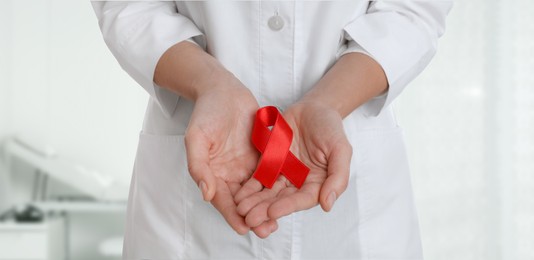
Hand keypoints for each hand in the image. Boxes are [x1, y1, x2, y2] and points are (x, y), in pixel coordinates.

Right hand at [184, 73, 278, 234]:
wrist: (223, 90)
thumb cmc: (206, 113)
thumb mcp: (196, 138)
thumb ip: (199, 166)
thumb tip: (206, 193)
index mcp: (212, 173)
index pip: (222, 200)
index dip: (232, 215)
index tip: (243, 228)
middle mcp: (230, 174)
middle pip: (242, 201)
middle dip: (253, 216)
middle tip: (266, 230)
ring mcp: (246, 165)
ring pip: (258, 192)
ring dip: (267, 206)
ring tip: (278, 221)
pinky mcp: (262, 155)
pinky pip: (270, 174)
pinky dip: (276, 187)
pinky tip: (288, 195)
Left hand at [234, 101, 351, 236]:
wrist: (314, 107)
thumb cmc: (331, 128)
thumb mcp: (341, 149)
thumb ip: (338, 176)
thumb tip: (327, 204)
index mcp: (317, 184)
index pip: (302, 200)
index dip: (287, 207)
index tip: (272, 212)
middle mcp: (299, 183)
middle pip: (281, 200)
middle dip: (265, 210)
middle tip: (250, 219)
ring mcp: (283, 174)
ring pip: (267, 192)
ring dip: (254, 202)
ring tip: (240, 210)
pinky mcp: (269, 164)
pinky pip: (258, 178)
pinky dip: (248, 187)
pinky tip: (237, 195)